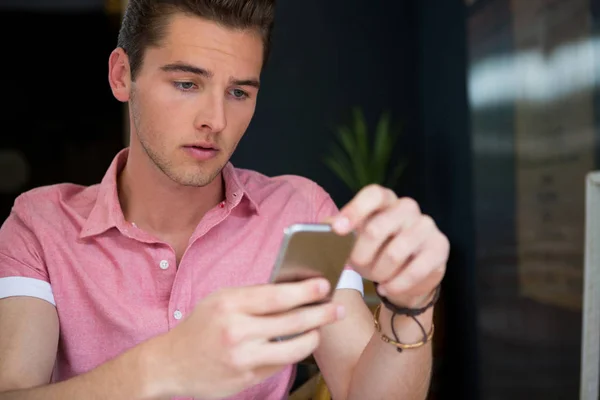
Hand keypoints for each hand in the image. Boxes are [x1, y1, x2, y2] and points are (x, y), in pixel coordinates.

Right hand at [149, 278, 343, 398]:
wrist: (170, 363)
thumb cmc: (199, 326)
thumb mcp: (220, 300)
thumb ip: (253, 296)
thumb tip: (293, 289)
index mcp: (230, 305)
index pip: (277, 296)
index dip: (306, 290)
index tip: (325, 285)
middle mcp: (236, 331)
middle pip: (291, 321)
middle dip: (320, 314)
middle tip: (337, 308)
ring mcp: (242, 358)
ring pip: (293, 348)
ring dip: (313, 337)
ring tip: (320, 330)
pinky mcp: (246, 379)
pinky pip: (280, 364)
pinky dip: (293, 353)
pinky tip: (299, 344)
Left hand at [330, 184, 448, 307]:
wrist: (404, 276)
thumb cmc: (374, 251)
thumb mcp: (353, 239)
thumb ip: (338, 231)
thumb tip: (322, 227)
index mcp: (385, 200)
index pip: (373, 195)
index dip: (354, 211)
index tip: (338, 230)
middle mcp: (407, 208)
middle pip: (377, 228)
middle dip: (361, 255)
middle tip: (358, 267)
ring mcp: (426, 226)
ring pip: (395, 253)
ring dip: (379, 272)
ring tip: (376, 278)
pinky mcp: (439, 247)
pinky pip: (414, 271)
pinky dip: (396, 284)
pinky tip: (387, 288)